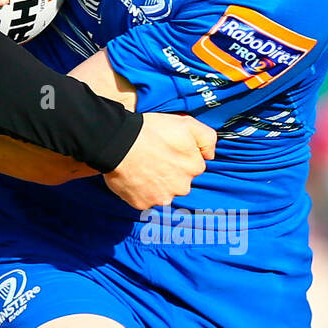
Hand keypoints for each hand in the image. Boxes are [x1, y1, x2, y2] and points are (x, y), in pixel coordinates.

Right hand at [102, 113, 216, 210]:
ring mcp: (162, 197)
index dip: (178, 156)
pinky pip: (144, 199)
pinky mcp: (143, 203)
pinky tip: (133, 177)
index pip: (192, 166)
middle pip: (178, 181)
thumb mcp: (186, 124)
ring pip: (162, 192)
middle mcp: (182, 187)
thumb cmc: (150, 131)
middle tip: (153, 158)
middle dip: (169, 172)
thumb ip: (207, 138)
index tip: (166, 149)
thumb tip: (210, 155)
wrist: (117, 142)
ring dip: (155, 183)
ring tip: (141, 167)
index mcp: (194, 167)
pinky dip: (140, 190)